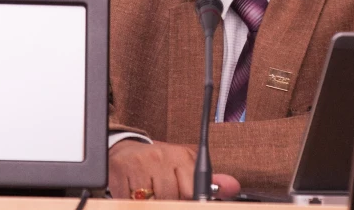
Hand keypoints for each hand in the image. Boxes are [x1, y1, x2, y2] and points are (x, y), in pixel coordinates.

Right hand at [108, 139, 239, 199]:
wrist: (126, 150)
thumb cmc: (160, 164)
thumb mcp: (186, 168)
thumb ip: (210, 181)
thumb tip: (233, 187)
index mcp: (182, 156)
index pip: (192, 192)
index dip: (187, 201)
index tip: (183, 200)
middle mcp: (162, 155)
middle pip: (171, 199)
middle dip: (167, 202)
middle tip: (164, 194)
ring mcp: (141, 163)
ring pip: (152, 201)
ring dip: (151, 203)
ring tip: (150, 193)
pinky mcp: (120, 171)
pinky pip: (129, 200)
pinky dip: (131, 201)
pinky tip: (134, 192)